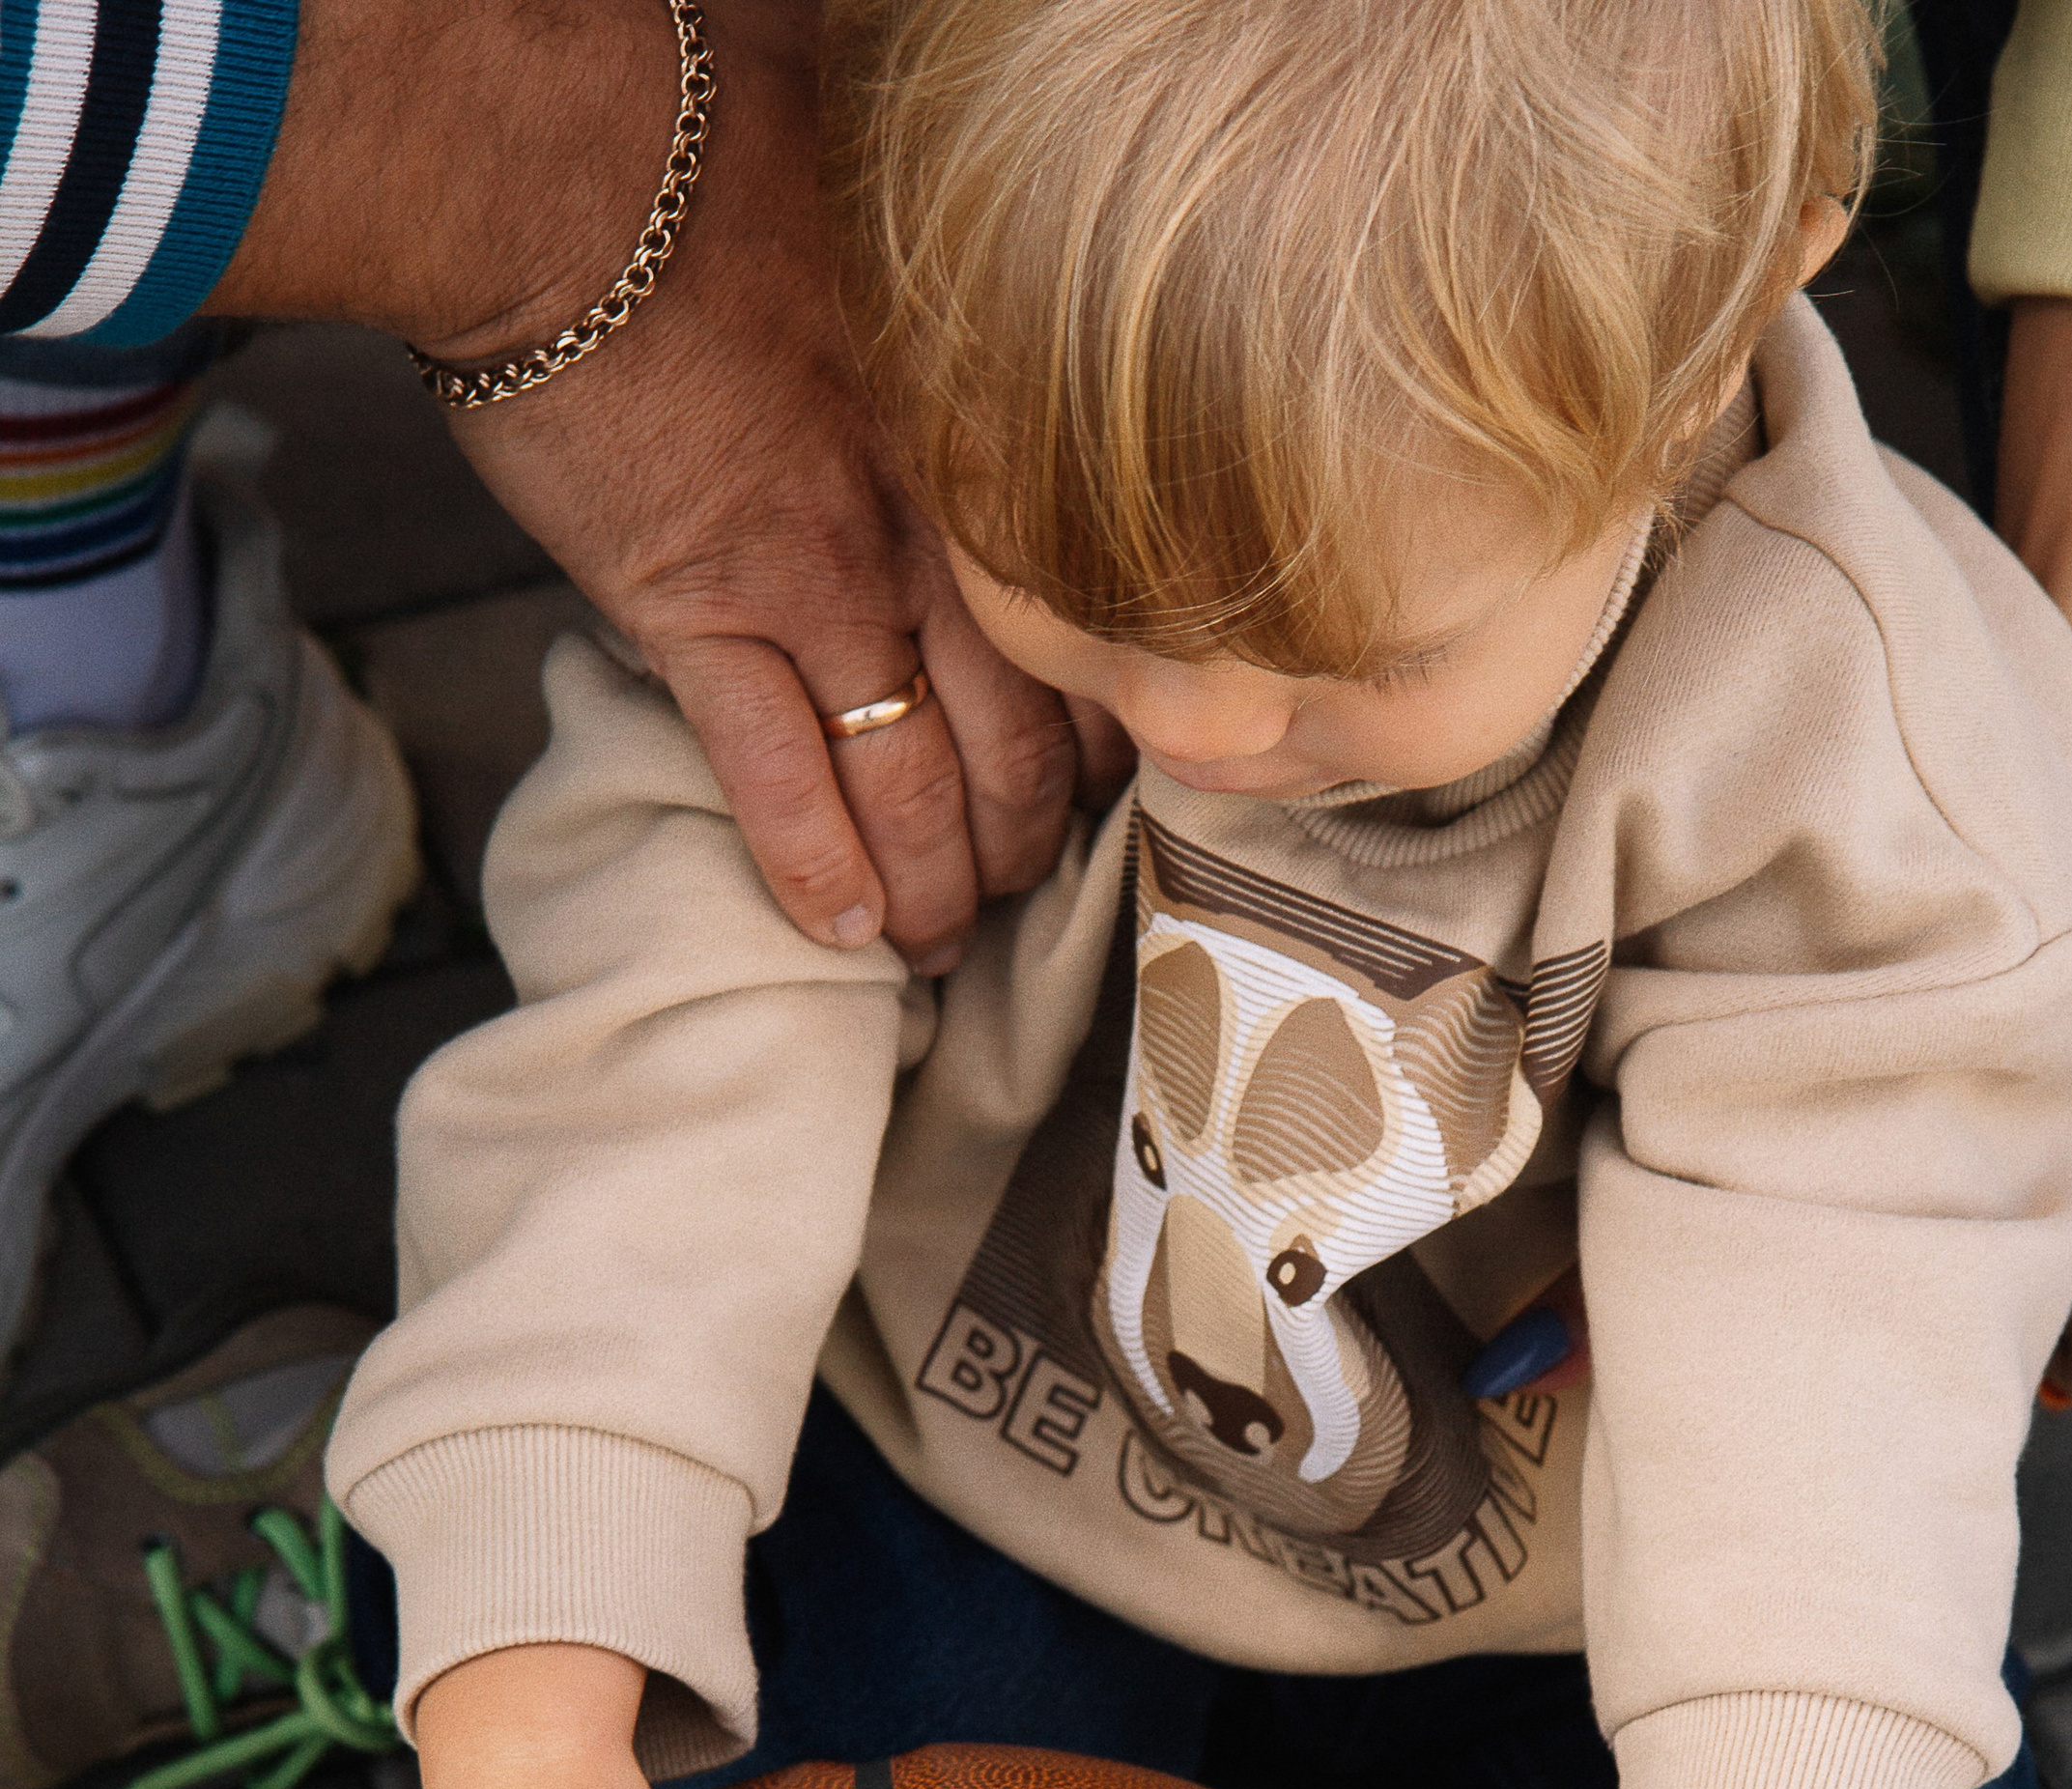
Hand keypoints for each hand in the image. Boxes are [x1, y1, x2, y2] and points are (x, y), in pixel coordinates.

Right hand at [212, 0, 1109, 961]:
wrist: (557, 158)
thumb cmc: (711, 143)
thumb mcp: (887, 215)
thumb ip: (948, 299)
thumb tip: (984, 278)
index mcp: (984, 443)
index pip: (1085, 629)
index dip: (1097, 735)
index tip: (1087, 784)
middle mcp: (926, 531)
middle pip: (1019, 741)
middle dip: (1024, 845)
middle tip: (1013, 894)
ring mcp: (814, 584)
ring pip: (918, 788)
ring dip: (935, 887)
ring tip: (932, 945)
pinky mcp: (697, 616)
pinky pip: (778, 781)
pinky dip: (816, 871)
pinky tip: (841, 931)